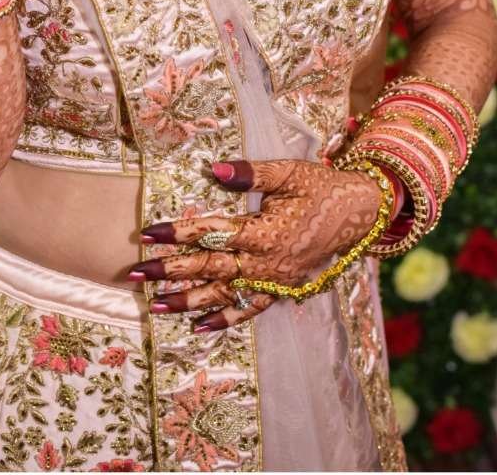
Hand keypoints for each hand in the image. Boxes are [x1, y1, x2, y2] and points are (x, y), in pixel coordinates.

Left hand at [130, 158, 381, 331]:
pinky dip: (225, 319)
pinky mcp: (282, 289)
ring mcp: (274, 280)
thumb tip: (212, 169)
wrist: (359, 213)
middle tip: (136, 273)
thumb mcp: (288, 173)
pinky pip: (250, 310)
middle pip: (211, 268)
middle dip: (171, 271)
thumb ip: (250, 174)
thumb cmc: (321, 187)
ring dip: (189, 301)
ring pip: (225, 295)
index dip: (178, 233)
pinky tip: (200, 327)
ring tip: (157, 305)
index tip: (147, 234)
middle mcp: (266, 262)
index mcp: (265, 232)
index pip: (212, 233)